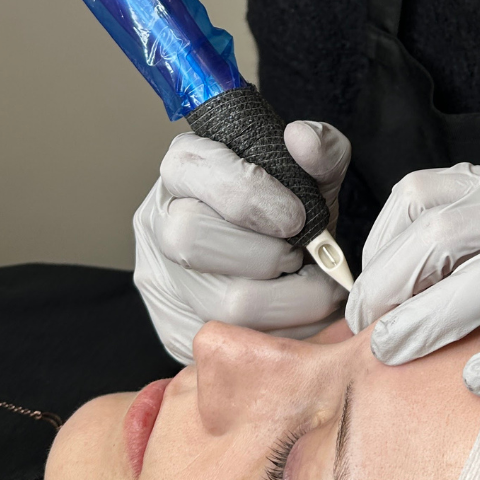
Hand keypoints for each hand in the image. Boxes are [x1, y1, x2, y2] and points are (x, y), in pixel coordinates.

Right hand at [134, 120, 351, 363]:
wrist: (287, 253)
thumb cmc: (293, 207)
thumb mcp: (315, 172)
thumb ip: (321, 149)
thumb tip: (301, 138)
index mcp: (185, 166)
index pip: (198, 173)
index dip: (251, 196)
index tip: (295, 217)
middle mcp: (158, 220)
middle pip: (192, 241)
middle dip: (264, 254)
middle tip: (298, 254)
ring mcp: (159, 277)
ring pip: (218, 302)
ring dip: (285, 300)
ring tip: (307, 284)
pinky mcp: (172, 327)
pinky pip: (228, 341)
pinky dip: (278, 332)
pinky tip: (294, 312)